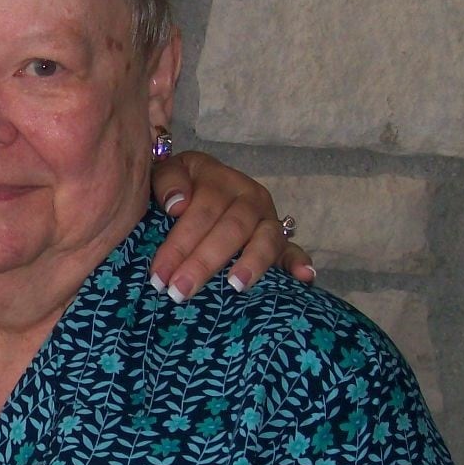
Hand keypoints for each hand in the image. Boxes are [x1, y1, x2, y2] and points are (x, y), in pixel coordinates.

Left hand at [149, 151, 313, 301]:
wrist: (196, 184)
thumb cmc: (177, 187)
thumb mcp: (165, 173)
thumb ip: (167, 182)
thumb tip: (178, 204)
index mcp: (219, 180)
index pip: (201, 212)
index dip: (179, 244)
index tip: (159, 275)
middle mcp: (248, 197)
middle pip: (231, 229)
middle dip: (203, 263)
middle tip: (181, 291)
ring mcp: (267, 218)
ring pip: (265, 239)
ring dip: (252, 263)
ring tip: (235, 285)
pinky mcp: (280, 240)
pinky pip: (293, 250)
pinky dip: (299, 263)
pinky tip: (304, 277)